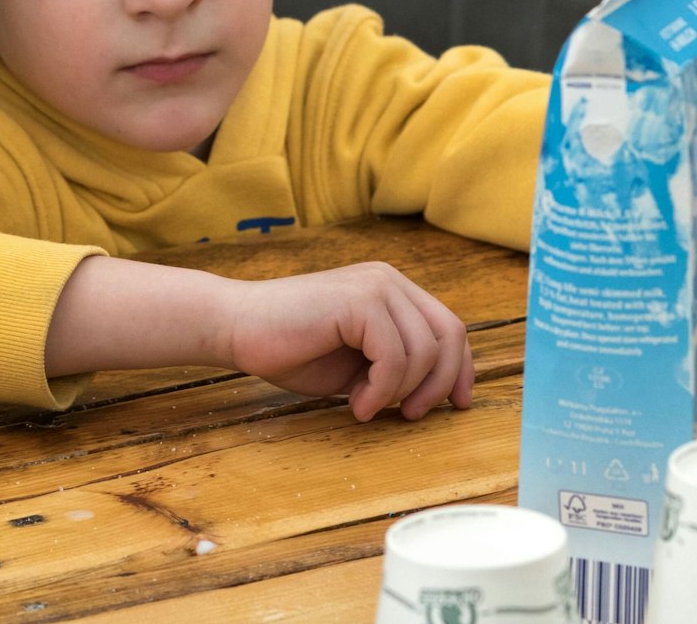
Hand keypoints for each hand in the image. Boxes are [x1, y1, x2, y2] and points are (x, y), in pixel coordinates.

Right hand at [44, 255, 472, 421]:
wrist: (237, 327)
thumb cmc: (289, 348)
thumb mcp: (356, 362)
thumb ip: (393, 366)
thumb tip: (436, 394)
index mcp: (390, 290)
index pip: (449, 327)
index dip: (459, 369)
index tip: (456, 405)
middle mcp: (388, 280)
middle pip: (448, 336)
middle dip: (438, 385)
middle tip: (408, 415)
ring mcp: (375, 286)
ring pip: (424, 352)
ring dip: (401, 392)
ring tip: (366, 406)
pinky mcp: (359, 301)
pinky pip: (395, 357)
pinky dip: (381, 390)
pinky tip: (356, 403)